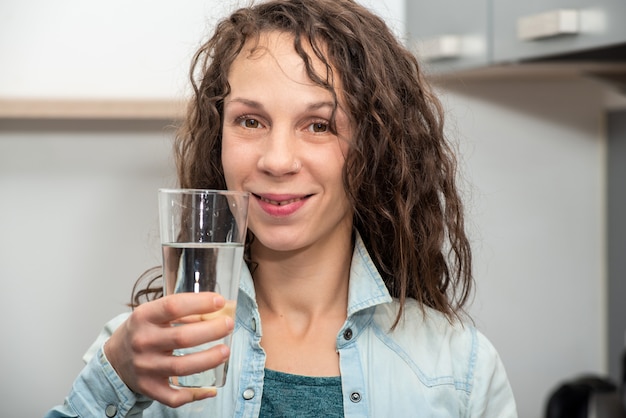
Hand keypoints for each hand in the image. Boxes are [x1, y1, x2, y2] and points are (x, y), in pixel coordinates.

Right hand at [104, 292, 234, 406]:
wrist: (114, 358)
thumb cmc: (141, 331)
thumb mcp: (154, 314)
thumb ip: (184, 311)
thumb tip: (220, 309)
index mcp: (143, 317)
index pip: (173, 306)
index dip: (200, 303)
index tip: (219, 301)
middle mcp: (143, 342)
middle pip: (183, 338)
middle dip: (212, 331)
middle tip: (228, 325)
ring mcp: (145, 367)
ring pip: (182, 367)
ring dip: (209, 360)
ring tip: (225, 351)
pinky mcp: (149, 388)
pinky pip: (174, 396)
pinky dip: (195, 394)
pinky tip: (211, 388)